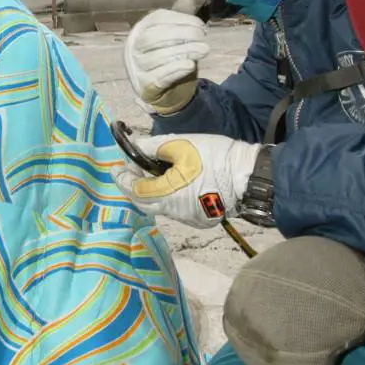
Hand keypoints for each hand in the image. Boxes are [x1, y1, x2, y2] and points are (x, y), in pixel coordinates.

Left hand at [112, 134, 260, 227]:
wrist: (249, 177)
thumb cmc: (215, 157)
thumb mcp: (180, 144)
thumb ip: (153, 146)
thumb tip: (136, 146)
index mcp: (166, 194)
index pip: (134, 189)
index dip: (122, 178)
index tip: (116, 167)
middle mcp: (174, 212)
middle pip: (143, 203)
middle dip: (133, 186)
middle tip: (132, 169)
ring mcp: (188, 218)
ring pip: (159, 207)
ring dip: (150, 191)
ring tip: (152, 172)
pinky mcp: (200, 219)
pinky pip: (175, 209)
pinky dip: (167, 196)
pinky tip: (172, 182)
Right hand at [125, 9, 209, 114]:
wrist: (166, 92)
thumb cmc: (170, 58)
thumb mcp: (176, 36)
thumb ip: (180, 18)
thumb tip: (188, 0)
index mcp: (140, 30)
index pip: (157, 19)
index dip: (181, 19)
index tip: (201, 26)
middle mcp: (133, 48)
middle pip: (154, 37)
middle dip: (182, 35)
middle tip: (203, 38)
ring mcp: (136, 68)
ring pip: (157, 57)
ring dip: (184, 51)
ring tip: (203, 50)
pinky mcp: (145, 86)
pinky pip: (159, 76)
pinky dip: (177, 69)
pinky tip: (190, 65)